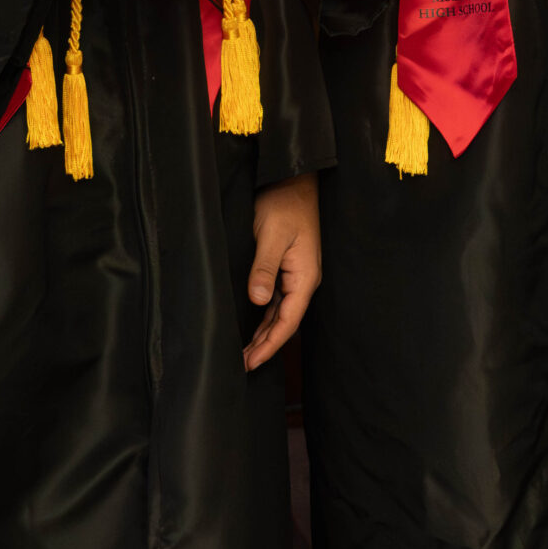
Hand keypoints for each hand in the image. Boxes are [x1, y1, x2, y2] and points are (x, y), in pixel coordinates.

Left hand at [243, 173, 320, 369]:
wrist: (293, 181)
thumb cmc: (285, 205)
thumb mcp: (272, 236)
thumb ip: (264, 269)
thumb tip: (258, 301)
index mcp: (305, 276)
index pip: (288, 321)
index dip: (270, 345)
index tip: (251, 363)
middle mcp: (303, 280)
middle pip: (285, 322)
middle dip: (265, 346)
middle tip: (242, 367)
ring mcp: (296, 275)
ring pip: (280, 314)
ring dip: (264, 334)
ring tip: (245, 354)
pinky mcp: (287, 268)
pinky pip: (277, 301)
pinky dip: (265, 319)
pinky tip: (254, 328)